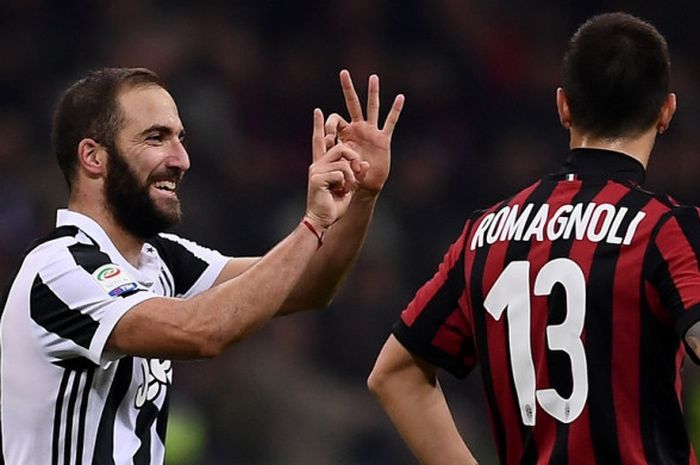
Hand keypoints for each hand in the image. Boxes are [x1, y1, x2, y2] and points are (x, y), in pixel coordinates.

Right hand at [305, 108, 368, 228]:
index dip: (319, 125)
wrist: (321, 220)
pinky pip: (341, 171)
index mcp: (322, 164)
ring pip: (343, 159)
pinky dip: (346, 183)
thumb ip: (355, 173)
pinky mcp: (317, 176)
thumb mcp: (349, 186)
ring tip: (346, 187)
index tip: (317, 111)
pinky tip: (339, 192)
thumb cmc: (333, 206)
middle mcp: (317, 164)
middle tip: (356, 171)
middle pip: (341, 147)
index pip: (319, 141)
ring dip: (351, 174)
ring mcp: (316, 169)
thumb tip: (363, 162)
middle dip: (353, 157)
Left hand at [325, 70, 404, 193]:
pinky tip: (400, 98)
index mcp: (345, 133)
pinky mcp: (383, 140)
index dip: (329, 125)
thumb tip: (325, 141)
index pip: (335, 119)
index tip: (327, 138)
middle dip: (348, 89)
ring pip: (373, 108)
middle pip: (353, 104)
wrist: (365, 186)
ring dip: (372, 93)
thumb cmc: (349, 175)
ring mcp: (371, 132)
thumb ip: (332, 150)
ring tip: (373, 78)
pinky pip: (390, 122)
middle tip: (343, 73)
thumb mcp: (337, 161)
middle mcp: (358, 128)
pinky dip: (395, 110)